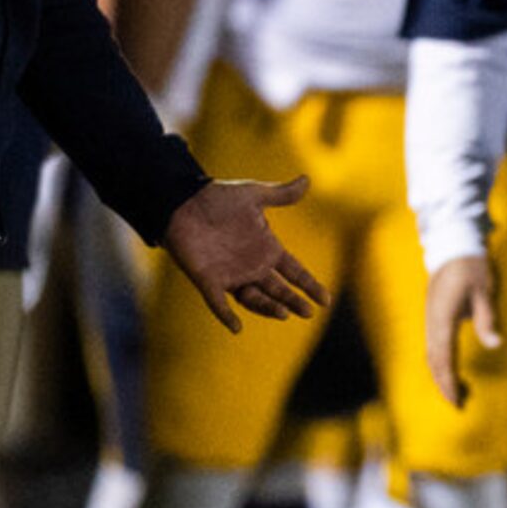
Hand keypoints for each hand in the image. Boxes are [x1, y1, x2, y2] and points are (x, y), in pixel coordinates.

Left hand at [162, 176, 327, 333]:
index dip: (310, 285)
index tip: (325, 300)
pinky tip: (236, 328)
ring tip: (283, 314)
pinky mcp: (208, 280)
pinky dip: (226, 316)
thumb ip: (280, 194)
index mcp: (266, 249)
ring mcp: (230, 275)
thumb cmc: (217, 198)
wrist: (181, 202)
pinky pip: (218, 303)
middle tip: (307, 312)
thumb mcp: (253, 195)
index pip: (294, 272)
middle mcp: (252, 266)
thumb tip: (308, 180)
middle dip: (293, 301)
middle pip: (278, 290)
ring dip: (268, 307)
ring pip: (254, 299)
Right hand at [425, 253, 502, 409]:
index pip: (443, 357)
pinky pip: (432, 345)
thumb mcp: (483, 291)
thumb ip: (486, 318)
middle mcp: (432, 321)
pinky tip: (447, 370)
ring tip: (453, 392)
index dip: (448, 381)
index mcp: (442, 317)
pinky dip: (438, 362)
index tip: (456, 399)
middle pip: (433, 360)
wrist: (453, 246)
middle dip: (442, 383)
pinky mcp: (433, 316)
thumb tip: (494, 344)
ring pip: (430, 354)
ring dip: (439, 374)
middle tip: (456, 404)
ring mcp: (430, 318)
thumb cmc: (471, 268)